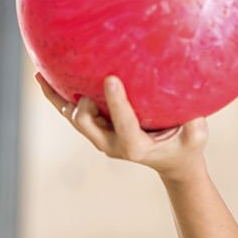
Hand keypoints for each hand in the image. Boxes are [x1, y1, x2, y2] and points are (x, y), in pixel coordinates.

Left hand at [35, 72, 208, 181]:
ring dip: (57, 98)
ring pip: (74, 118)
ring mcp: (102, 138)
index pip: (123, 123)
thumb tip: (191, 96)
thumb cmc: (187, 148)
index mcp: (135, 147)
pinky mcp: (98, 130)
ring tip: (40, 73)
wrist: (173, 163)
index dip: (116, 102)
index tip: (111, 78)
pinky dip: (57, 97)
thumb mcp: (197, 138)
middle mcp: (112, 144)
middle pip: (87, 125)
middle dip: (82, 105)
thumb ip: (195, 124)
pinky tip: (43, 76)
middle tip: (82, 83)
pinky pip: (72, 113)